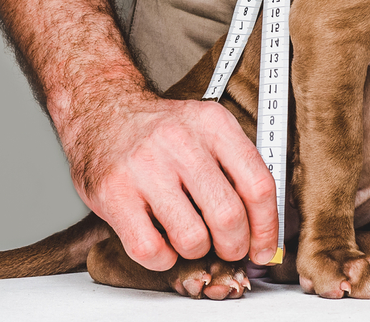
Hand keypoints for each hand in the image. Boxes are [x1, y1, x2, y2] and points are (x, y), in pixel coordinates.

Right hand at [63, 87, 279, 271]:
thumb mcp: (207, 130)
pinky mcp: (114, 193)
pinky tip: (161, 241)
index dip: (267, 227)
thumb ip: (237, 171)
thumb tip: (265, 231)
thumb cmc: (161, 131)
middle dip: (234, 246)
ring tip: (188, 236)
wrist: (102, 110)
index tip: (264, 248)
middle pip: (228, 216)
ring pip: (192, 239)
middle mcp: (180, 142)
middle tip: (227, 248)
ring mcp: (145, 167)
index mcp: (213, 124)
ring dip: (196, 251)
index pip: (258, 185)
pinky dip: (163, 259)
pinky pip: (151, 250)